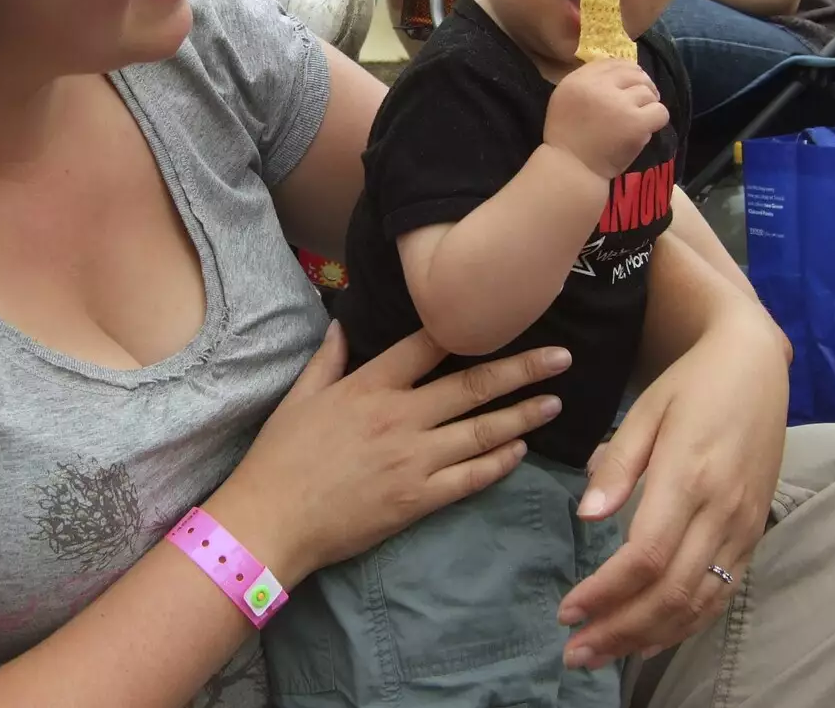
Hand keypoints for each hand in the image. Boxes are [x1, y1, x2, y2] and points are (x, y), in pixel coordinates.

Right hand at [208, 323, 568, 586]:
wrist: (273, 520)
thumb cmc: (280, 456)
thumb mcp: (300, 397)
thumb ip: (329, 358)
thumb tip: (345, 322)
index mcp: (371, 386)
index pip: (427, 346)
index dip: (466, 328)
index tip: (502, 315)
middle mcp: (400, 416)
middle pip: (472, 386)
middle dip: (522, 370)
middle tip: (561, 358)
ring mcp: (414, 459)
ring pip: (482, 432)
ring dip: (523, 415)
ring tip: (554, 402)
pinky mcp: (419, 499)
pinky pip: (471, 477)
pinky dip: (499, 462)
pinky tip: (520, 451)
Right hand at [544, 60, 668, 179]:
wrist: (572, 170)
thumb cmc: (568, 139)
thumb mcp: (565, 101)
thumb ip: (587, 84)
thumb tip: (619, 72)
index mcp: (577, 80)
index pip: (611, 62)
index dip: (625, 71)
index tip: (629, 85)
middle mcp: (597, 87)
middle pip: (633, 73)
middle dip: (642, 85)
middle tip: (641, 101)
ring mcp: (618, 104)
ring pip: (648, 92)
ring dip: (648, 104)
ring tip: (639, 119)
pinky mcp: (635, 123)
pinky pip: (660, 111)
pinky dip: (657, 119)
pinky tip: (646, 128)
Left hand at [557, 317, 788, 667]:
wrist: (755, 366)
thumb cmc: (691, 383)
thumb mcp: (646, 410)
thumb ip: (618, 465)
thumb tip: (587, 517)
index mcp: (689, 477)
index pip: (645, 556)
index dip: (606, 593)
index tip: (567, 611)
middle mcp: (722, 511)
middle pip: (671, 593)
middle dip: (620, 629)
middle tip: (574, 652)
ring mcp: (743, 527)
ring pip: (699, 604)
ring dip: (649, 636)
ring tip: (602, 654)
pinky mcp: (754, 533)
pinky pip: (722, 594)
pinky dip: (685, 624)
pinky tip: (650, 636)